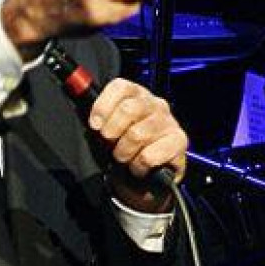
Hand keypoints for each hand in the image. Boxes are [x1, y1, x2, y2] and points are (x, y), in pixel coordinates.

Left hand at [88, 78, 187, 212]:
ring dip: (124, 153)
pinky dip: (139, 166)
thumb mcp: (108, 130)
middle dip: (112, 132)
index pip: (120, 87)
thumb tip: (84, 106)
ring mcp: (169, 122)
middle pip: (128, 109)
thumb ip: (99, 117)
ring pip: (137, 134)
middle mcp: (155, 104)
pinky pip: (150, 155)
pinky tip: (139, 167)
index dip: (103, 106)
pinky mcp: (180, 141)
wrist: (145, 178)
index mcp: (136, 95)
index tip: (95, 125)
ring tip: (125, 158)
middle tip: (110, 144)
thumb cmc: (125, 148)